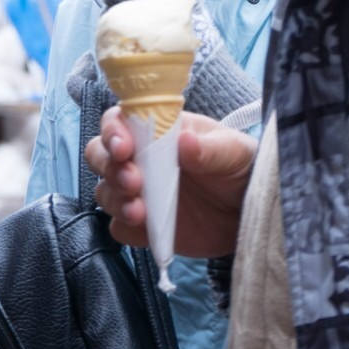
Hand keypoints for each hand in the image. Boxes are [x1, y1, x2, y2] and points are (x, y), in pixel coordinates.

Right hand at [86, 106, 255, 256]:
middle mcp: (140, 159)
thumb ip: (210, 148)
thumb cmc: (239, 169)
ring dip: (115, 199)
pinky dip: (124, 226)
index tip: (124, 147)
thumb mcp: (234, 152)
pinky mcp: (142, 225)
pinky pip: (118, 227)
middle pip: (99, 155)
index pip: (119, 121)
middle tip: (134, 182)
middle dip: (109, 167)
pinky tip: (144, 226)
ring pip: (104, 191)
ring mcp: (139, 193)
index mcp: (157, 130)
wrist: (249, 214)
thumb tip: (185, 141)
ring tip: (140, 211)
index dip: (113, 131)